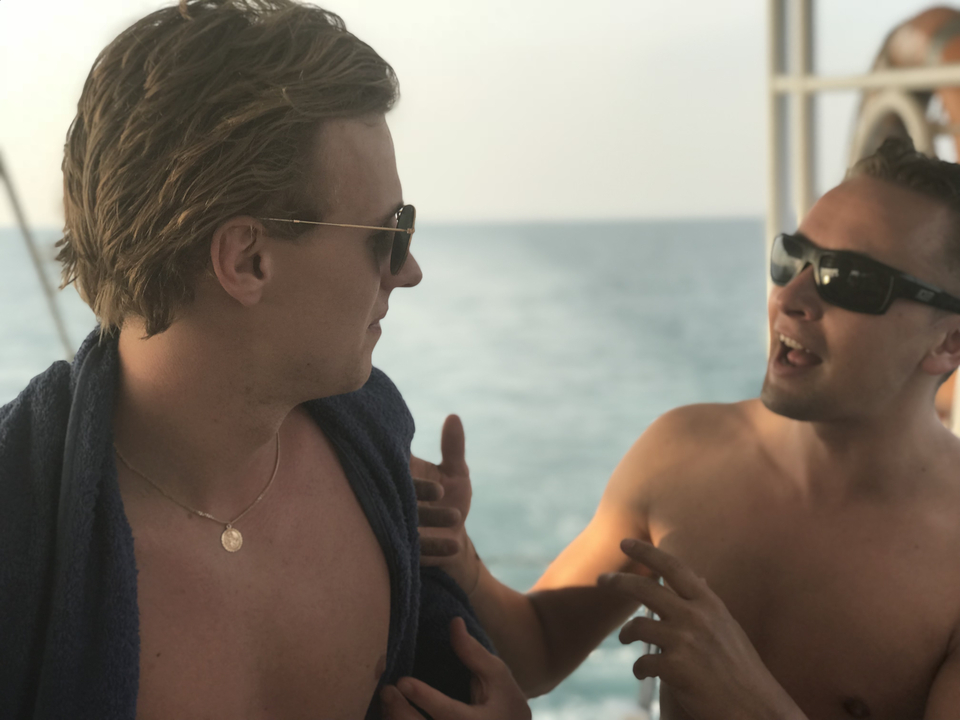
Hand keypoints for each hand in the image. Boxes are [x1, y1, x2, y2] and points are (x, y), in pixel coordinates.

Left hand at [380, 617, 530, 719]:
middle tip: (387, 690)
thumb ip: (473, 652)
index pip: (448, 713)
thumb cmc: (503, 701)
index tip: (402, 681)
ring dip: (396, 719)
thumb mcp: (496, 674)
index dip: (425, 698)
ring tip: (387, 699)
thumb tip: (454, 622)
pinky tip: (391, 712)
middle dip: (400, 712)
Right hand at [411, 415, 479, 591]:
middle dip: (417, 491)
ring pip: (407, 520)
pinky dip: (436, 546)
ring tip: (455, 516)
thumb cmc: (451, 499)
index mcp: (402, 475)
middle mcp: (394, 498)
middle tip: (439, 491)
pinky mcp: (406, 548)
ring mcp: (399, 524)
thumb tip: (453, 416)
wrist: (453, 541)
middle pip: (396, 491)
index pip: (393, 462)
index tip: (414, 458)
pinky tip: (455, 543)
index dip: (400, 457)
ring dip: (430, 518)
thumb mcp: (456, 473)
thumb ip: (453, 447)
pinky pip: (417, 548)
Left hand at [599, 539, 804, 719]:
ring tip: (625, 639)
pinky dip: (639, 668)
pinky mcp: (676, 669)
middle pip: (644, 589)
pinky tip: (642, 672)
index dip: (647, 551)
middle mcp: (696, 616)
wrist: (757, 709)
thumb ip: (707, 603)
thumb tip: (698, 576)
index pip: (673, 567)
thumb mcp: (727, 626)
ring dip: (626, 633)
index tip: (625, 541)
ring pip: (637, 626)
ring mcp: (685, 641)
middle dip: (618, 581)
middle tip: (601, 579)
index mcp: (709, 604)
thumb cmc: (741, 669)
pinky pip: (643, 662)